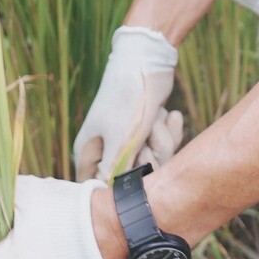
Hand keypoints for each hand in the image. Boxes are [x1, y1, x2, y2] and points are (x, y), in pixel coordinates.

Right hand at [73, 25, 183, 181]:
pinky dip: (169, 131)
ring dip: (162, 141)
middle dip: (149, 160)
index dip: (114, 190)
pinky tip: (167, 114)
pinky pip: (165, 147)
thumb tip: (107, 196)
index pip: (94, 186)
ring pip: (154, 163)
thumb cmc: (127, 100)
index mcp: (88, 151)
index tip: (131, 180)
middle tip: (147, 140)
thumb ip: (114, 172)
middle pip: (132, 179)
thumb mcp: (121, 139)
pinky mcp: (149, 133)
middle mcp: (108, 149)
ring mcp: (130, 141)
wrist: (146, 62)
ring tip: (156, 119)